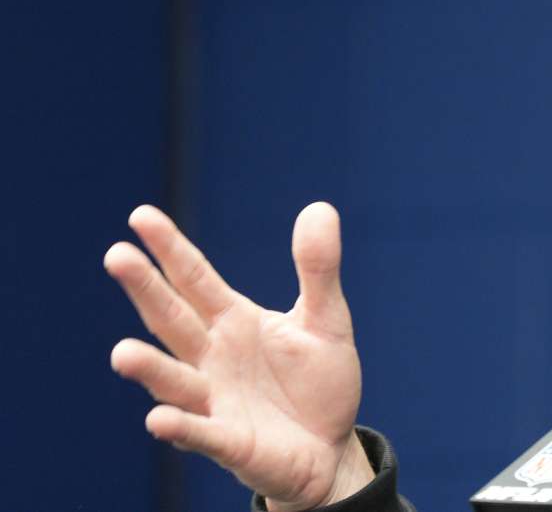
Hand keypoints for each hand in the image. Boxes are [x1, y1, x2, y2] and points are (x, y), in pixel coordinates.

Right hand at [106, 202, 374, 510]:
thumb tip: (319, 207)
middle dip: (146, 291)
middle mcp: (212, 357)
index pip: (195, 278)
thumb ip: (318, 269)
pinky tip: (159, 420)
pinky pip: (202, 434)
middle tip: (117, 256)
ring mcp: (215, 400)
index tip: (141, 215)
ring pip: (175, 381)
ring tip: (121, 354)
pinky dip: (182, 426)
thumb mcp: (327, 319)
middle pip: (172, 319)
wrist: (330, 449)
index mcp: (233, 321)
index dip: (170, 249)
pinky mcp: (230, 443)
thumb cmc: (319, 382)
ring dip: (149, 368)